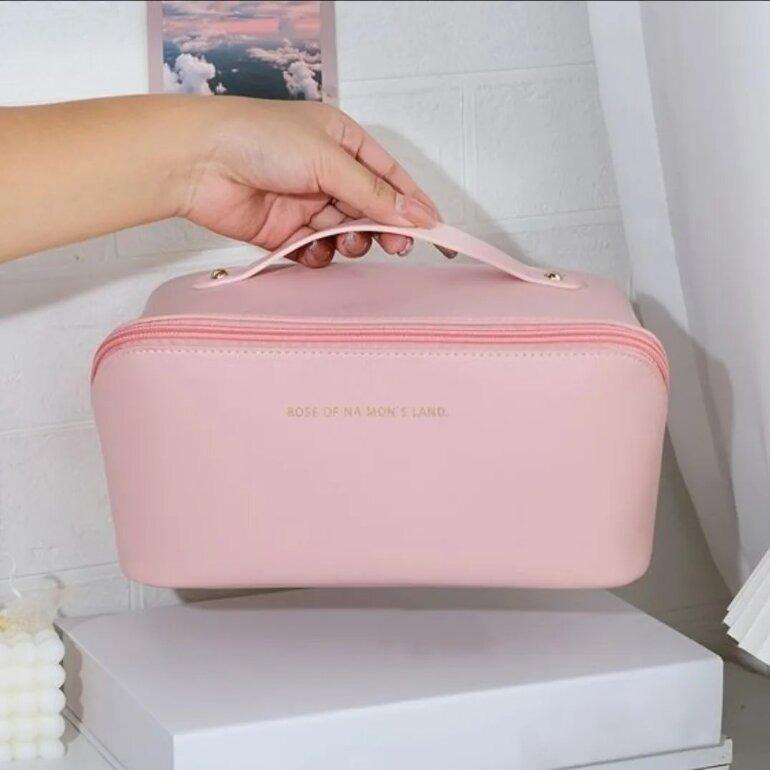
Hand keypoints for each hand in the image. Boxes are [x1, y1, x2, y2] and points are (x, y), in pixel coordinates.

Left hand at [179, 97, 439, 266]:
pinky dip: (317, 255)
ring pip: (346, 233)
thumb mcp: (328, 159)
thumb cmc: (258, 138)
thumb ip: (373, 193)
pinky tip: (308, 248)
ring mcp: (306, 203)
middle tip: (396, 246)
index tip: (439, 233)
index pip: (391, 178)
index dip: (416, 205)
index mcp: (343, 142)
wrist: (198, 161)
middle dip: (385, 229)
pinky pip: (315, 251)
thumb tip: (414, 216)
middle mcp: (327, 172)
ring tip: (341, 238)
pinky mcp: (285, 231)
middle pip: (372, 210)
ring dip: (349, 241)